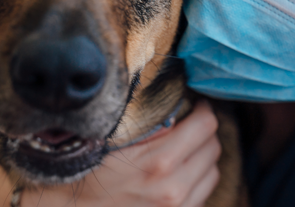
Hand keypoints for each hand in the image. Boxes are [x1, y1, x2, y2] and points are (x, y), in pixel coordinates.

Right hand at [20, 99, 220, 206]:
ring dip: (203, 156)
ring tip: (185, 147)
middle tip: (189, 122)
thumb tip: (175, 99)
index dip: (202, 109)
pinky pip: (202, 194)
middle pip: (213, 147)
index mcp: (158, 163)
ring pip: (212, 172)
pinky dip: (196, 179)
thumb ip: (146, 123)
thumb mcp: (111, 140)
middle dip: (204, 130)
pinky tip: (178, 172)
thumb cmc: (82, 171)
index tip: (194, 104)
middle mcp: (173, 189)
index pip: (205, 125)